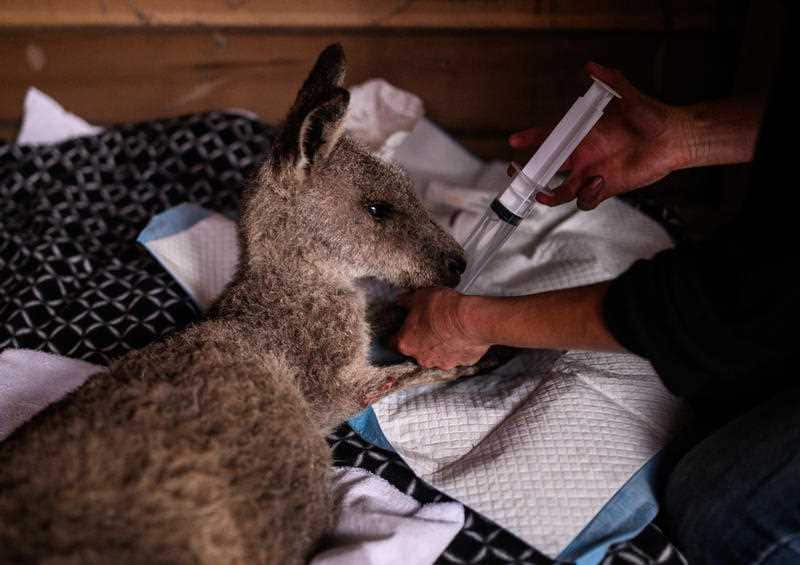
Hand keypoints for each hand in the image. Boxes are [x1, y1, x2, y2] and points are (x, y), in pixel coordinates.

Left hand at [391, 288, 488, 369]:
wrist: (471, 320)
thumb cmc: (442, 308)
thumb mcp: (419, 297)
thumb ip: (406, 301)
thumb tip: (401, 301)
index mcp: (406, 343)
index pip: (392, 343)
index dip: (398, 334)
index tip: (404, 327)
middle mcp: (422, 358)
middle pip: (416, 352)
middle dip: (421, 341)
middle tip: (429, 326)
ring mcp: (442, 363)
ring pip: (436, 356)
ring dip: (439, 346)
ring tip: (448, 330)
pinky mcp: (462, 363)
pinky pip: (456, 356)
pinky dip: (457, 348)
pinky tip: (462, 335)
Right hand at [509, 62, 691, 209]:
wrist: (673, 137)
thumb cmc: (651, 115)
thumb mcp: (629, 96)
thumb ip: (610, 81)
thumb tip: (592, 67)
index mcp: (581, 134)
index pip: (549, 136)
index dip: (531, 138)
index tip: (515, 141)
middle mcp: (582, 155)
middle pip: (546, 168)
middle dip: (528, 174)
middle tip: (517, 173)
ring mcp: (591, 173)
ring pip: (560, 191)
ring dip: (549, 195)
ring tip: (545, 194)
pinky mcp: (604, 188)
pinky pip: (585, 200)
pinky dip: (586, 195)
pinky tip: (598, 181)